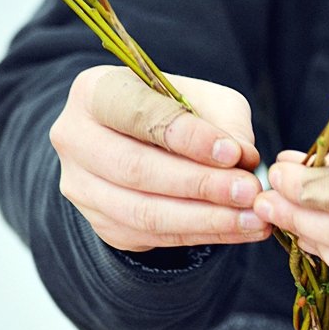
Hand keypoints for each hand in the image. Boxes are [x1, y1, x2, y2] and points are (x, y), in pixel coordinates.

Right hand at [50, 65, 269, 251]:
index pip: (138, 114)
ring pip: (145, 213)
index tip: (234, 153)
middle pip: (137, 169)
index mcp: (96, 92)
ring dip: (207, 219)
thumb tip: (244, 158)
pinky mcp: (101, 224)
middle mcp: (75, 139)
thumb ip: (225, 121)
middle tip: (250, 192)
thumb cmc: (177, 113)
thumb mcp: (205, 100)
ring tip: (253, 219)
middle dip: (201, 185)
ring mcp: (82, 187)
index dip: (188, 137)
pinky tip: (240, 230)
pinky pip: (155, 237)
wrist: (143, 145)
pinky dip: (204, 235)